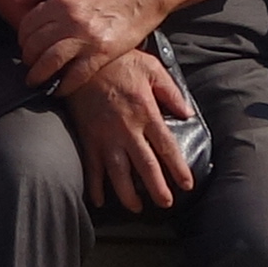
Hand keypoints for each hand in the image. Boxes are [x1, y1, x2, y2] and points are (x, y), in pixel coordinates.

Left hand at [10, 0, 158, 92]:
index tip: (24, 43)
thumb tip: (17, 1)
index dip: (22, 37)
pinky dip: (64, 86)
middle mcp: (70, 20)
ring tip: (35, 79)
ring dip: (38, 74)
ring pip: (51, 62)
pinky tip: (57, 89)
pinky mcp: (102, 54)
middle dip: (27, 57)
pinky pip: (77, 75)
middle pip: (36, 45)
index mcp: (61, 0)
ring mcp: (86, 39)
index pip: (28, 24)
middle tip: (28, 62)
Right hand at [67, 54, 197, 212]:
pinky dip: (95, 187)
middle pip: (145, 167)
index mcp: (146, 112)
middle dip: (157, 189)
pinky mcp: (87, 137)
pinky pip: (91, 167)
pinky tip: (100, 201)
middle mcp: (127, 129)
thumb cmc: (118, 61)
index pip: (166, 147)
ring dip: (128, 195)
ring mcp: (105, 136)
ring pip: (118, 173)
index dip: (178, 169)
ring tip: (137, 207)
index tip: (186, 184)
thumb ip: (171, 92)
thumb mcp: (152, 68)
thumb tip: (187, 114)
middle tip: (165, 203)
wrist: (80, 58)